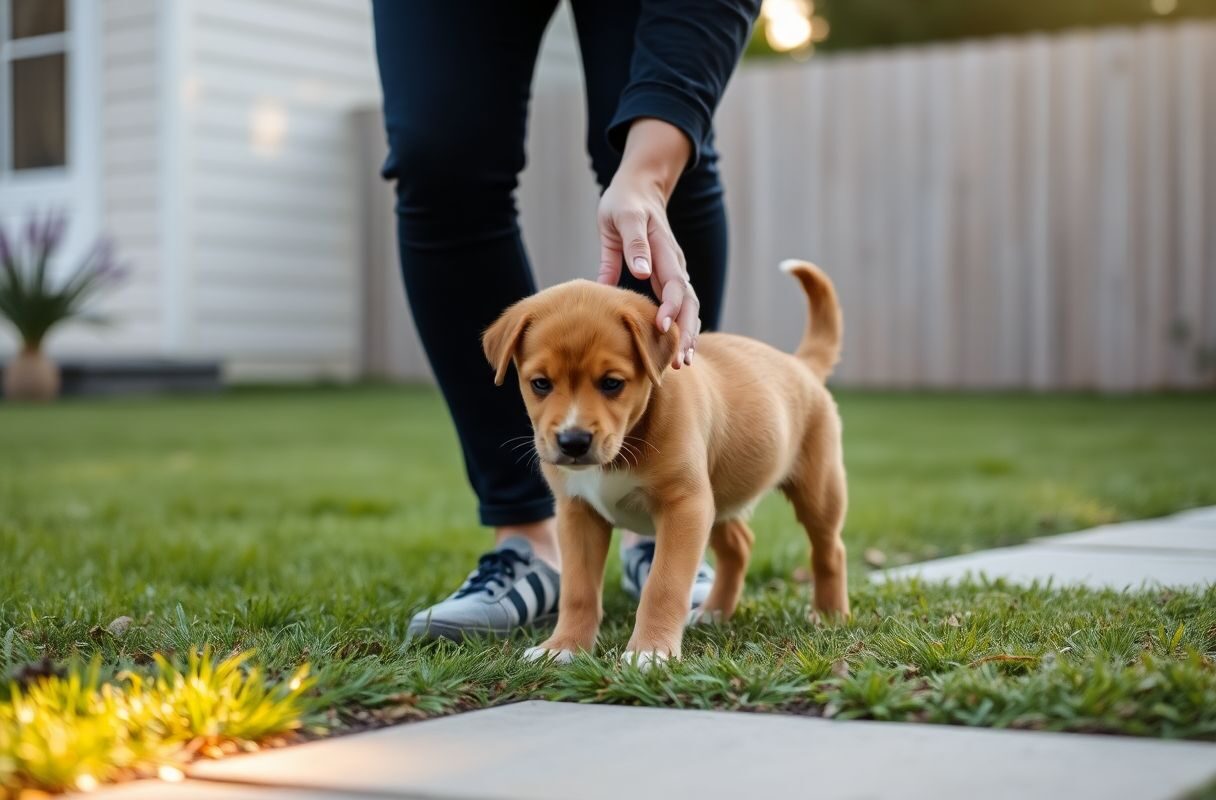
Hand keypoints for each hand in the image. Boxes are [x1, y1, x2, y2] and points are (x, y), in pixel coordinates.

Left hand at [596, 119, 698, 367]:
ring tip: (682, 363)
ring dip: (687, 335)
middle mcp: (674, 265)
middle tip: (679, 361)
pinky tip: (675, 350)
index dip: (671, 308)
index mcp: (664, 251)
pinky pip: (679, 307)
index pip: (675, 285)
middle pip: (689, 304)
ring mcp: (674, 273)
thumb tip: (640, 272)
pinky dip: (680, 329)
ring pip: (689, 309)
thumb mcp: (624, 215)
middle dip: (686, 333)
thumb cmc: (625, 202)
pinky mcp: (668, 279)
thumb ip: (632, 244)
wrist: (640, 189)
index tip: (662, 328)